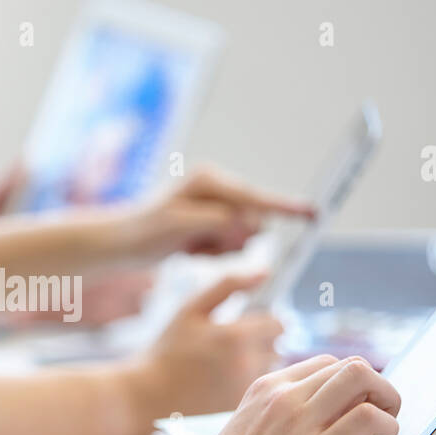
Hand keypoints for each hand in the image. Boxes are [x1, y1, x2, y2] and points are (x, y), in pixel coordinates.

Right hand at [123, 272, 284, 421]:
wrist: (146, 397)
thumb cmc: (167, 350)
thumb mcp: (191, 310)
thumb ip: (229, 286)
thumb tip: (265, 271)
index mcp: (237, 336)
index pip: (279, 324)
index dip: (266, 322)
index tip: (250, 325)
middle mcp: (247, 365)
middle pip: (277, 348)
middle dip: (262, 344)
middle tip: (232, 347)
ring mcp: (245, 391)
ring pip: (270, 371)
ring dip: (257, 365)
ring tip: (226, 366)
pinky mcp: (241, 410)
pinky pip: (258, 392)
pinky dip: (246, 386)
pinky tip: (221, 385)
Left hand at [124, 165, 314, 261]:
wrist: (121, 244)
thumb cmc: (145, 230)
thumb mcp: (181, 224)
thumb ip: (219, 221)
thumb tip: (249, 224)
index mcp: (211, 180)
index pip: (256, 197)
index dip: (285, 207)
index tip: (314, 213)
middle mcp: (217, 189)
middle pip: (253, 220)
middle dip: (234, 239)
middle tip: (200, 244)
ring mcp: (215, 208)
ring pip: (243, 237)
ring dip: (222, 249)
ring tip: (192, 247)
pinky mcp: (212, 225)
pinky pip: (230, 246)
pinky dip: (214, 254)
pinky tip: (191, 251)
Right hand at [171, 354, 400, 434]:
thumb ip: (274, 432)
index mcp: (261, 392)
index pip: (323, 366)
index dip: (348, 389)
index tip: (351, 416)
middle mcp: (281, 396)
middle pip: (348, 366)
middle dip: (374, 391)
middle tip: (375, 428)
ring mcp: (299, 420)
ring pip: (362, 376)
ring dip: (386, 401)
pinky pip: (370, 417)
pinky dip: (387, 428)